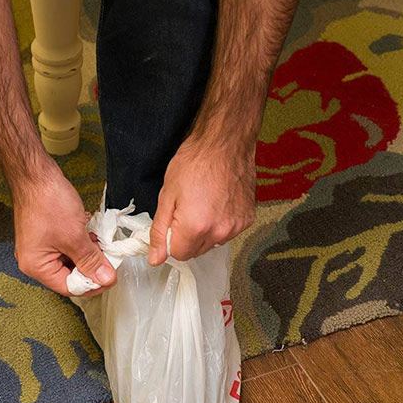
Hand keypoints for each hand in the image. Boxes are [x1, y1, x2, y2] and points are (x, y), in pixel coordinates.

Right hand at [12, 162, 116, 295]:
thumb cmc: (48, 202)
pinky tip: (92, 234)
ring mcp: (40, 247)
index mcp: (36, 266)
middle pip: (69, 275)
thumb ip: (91, 261)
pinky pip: (67, 247)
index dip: (92, 285)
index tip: (111, 278)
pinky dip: (82, 243)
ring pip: (71, 260)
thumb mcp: (75, 236)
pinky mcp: (47, 235)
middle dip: (91, 267)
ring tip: (102, 244)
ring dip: (89, 254)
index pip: (69, 287)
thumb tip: (105, 279)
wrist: (35, 174)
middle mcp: (35, 260)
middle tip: (110, 259)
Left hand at [148, 136, 255, 264]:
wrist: (225, 143)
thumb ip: (159, 231)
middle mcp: (219, 232)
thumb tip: (155, 258)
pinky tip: (218, 202)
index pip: (179, 254)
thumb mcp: (167, 195)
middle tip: (186, 210)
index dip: (171, 240)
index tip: (172, 222)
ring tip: (203, 204)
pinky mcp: (248, 219)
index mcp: (196, 227)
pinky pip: (228, 232)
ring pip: (212, 243)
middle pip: (196, 251)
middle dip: (187, 237)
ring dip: (205, 232)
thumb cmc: (195, 162)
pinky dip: (221, 223)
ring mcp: (236, 226)